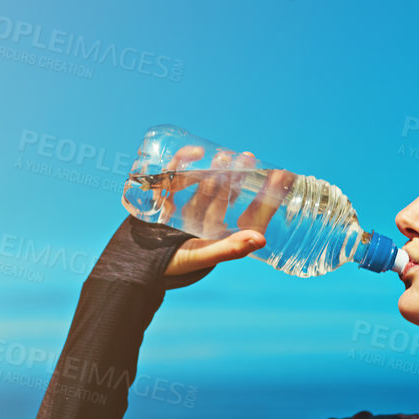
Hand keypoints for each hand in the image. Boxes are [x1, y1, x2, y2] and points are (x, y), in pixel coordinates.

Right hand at [157, 146, 293, 276]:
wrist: (136, 263)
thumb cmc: (174, 264)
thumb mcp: (204, 255)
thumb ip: (230, 248)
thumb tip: (262, 238)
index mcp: (222, 235)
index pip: (251, 212)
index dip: (268, 195)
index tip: (283, 174)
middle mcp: (207, 220)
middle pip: (228, 192)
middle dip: (239, 175)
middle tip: (247, 157)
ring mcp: (187, 208)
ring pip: (207, 183)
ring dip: (216, 169)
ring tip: (224, 155)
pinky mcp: (167, 199)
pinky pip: (178, 176)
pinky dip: (184, 163)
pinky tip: (194, 153)